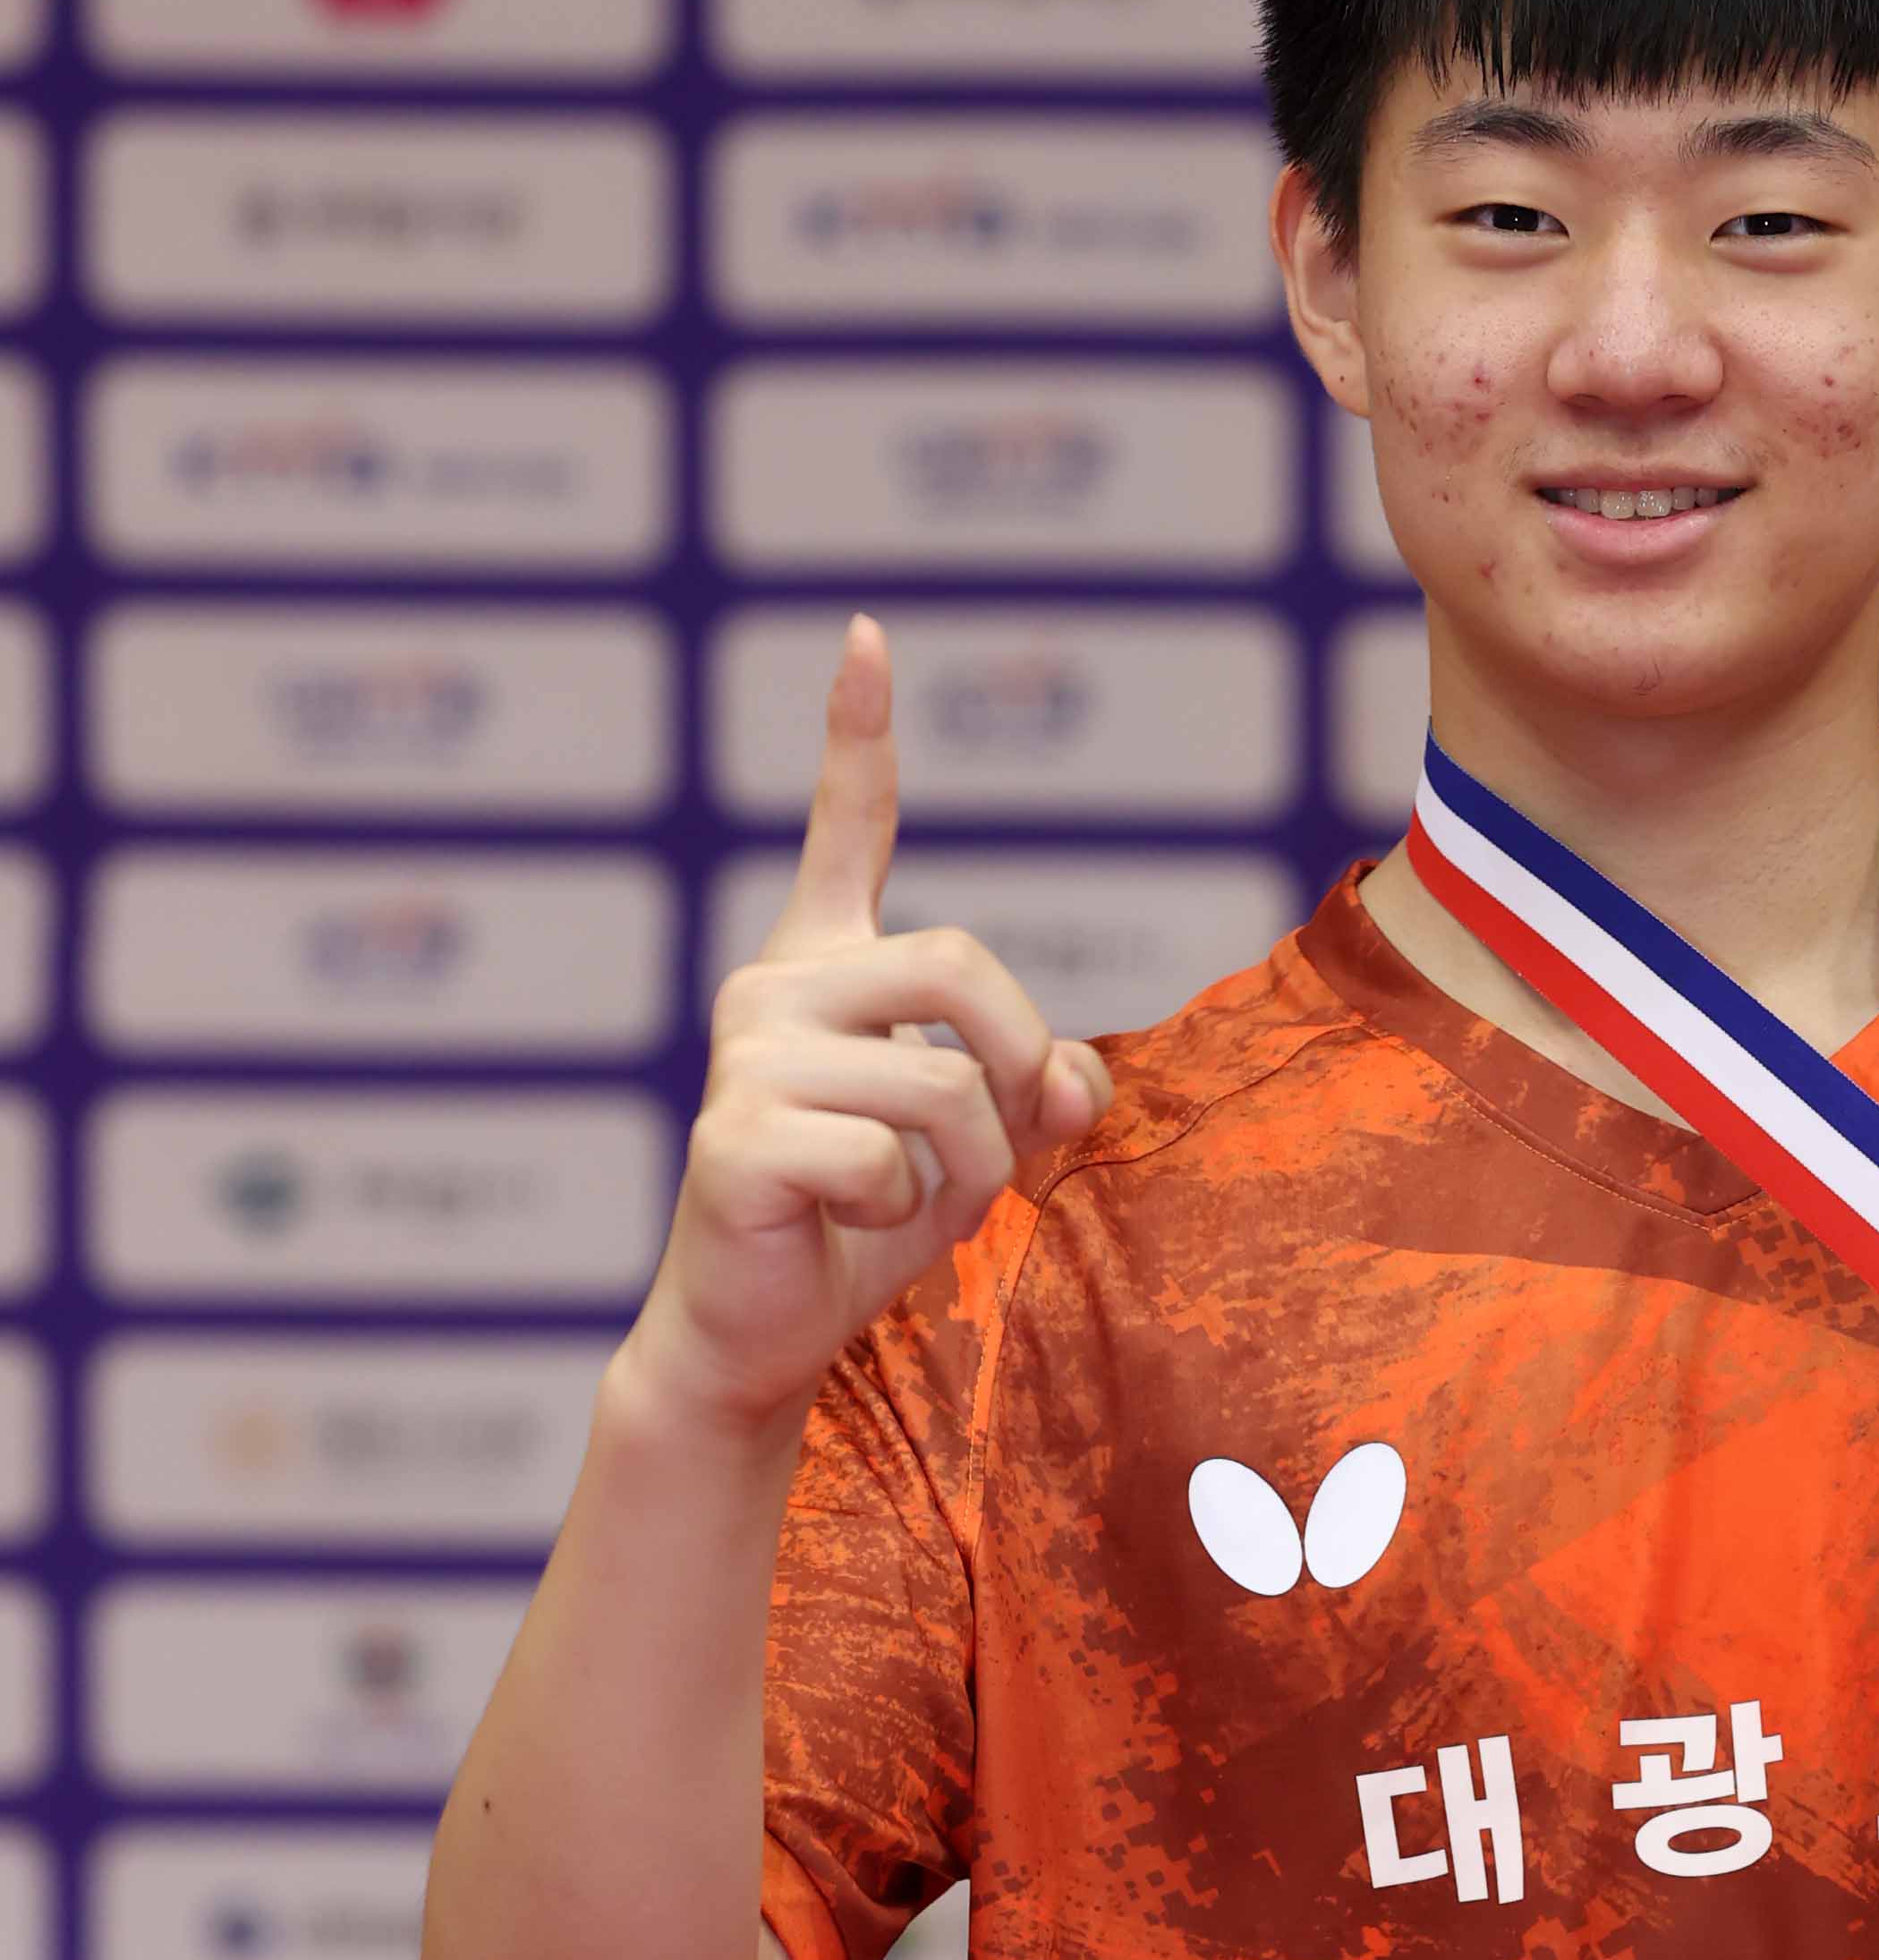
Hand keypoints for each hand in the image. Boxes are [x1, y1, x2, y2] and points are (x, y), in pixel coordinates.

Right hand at [617, 614, 1112, 1433]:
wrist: (762, 1325)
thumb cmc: (866, 1219)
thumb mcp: (985, 1141)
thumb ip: (1046, 1084)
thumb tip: (1067, 1077)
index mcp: (825, 965)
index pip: (844, 829)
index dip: (856, 734)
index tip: (867, 634)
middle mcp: (773, 986)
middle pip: (963, 965)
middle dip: (1017, 1062)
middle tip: (996, 1145)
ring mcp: (744, 1056)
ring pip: (943, 1081)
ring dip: (968, 1166)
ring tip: (905, 1201)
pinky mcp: (731, 1135)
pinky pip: (889, 1155)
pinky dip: (903, 1211)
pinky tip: (841, 1222)